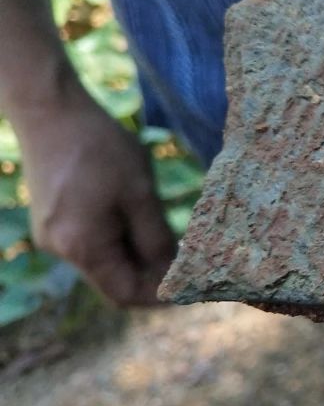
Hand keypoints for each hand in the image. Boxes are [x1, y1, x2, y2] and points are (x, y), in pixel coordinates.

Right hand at [14, 81, 174, 305]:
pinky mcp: (52, 220)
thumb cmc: (99, 148)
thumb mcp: (141, 194)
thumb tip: (173, 272)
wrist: (51, 110)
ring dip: (136, 255)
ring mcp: (53, 235)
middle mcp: (61, 249)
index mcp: (83, 248)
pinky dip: (119, 239)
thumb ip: (156, 239)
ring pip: (104, 261)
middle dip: (150, 274)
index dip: (159, 296)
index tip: (189, 285)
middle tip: (185, 260)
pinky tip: (139, 218)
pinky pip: (91, 242)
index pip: (125, 294)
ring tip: (166, 233)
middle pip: (113, 280)